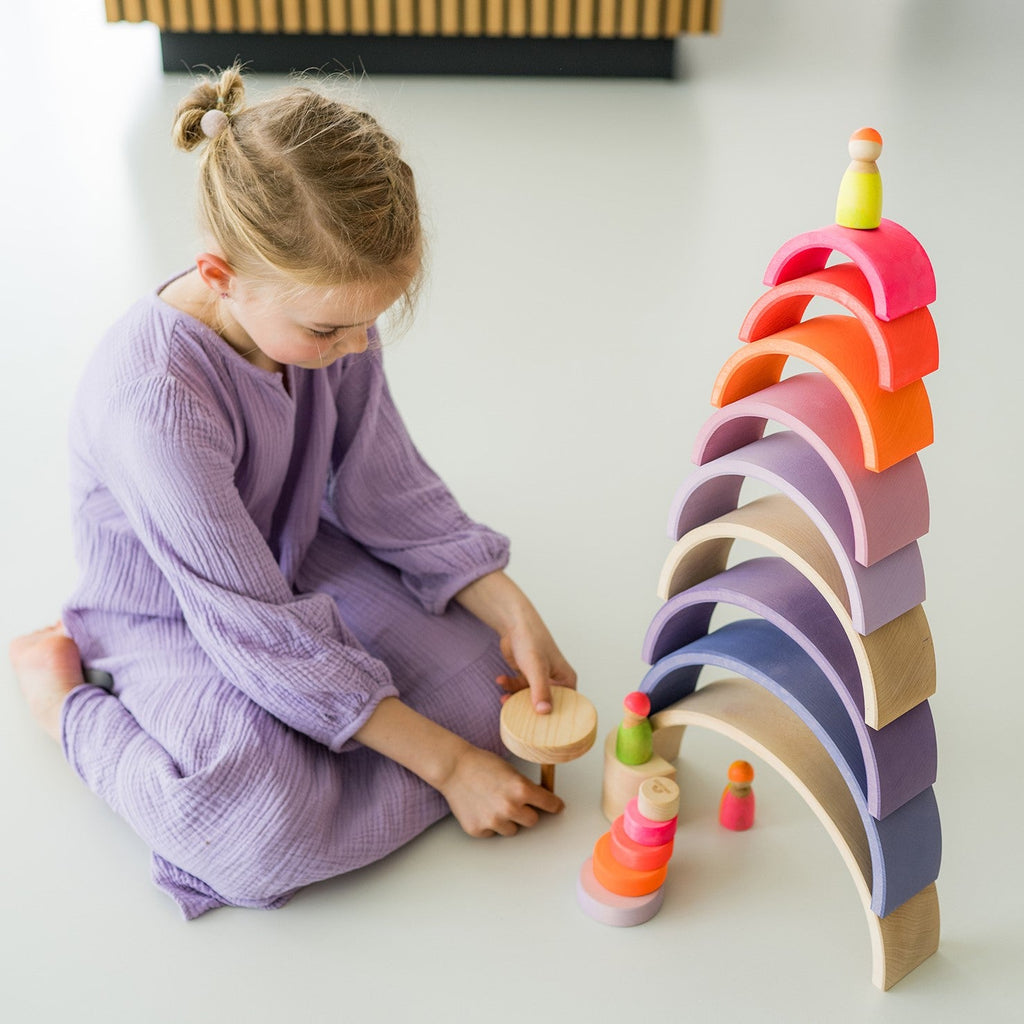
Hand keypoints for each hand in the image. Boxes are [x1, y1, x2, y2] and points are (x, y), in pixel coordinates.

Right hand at [437, 742, 563, 836]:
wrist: (453, 768)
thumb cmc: (481, 764)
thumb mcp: (511, 771)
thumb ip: (526, 787)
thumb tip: (540, 800)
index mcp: (521, 789)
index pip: (549, 804)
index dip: (554, 805)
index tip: (557, 807)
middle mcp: (510, 807)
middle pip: (532, 821)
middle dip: (527, 812)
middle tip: (515, 802)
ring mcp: (494, 821)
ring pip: (512, 830)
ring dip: (508, 820)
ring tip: (493, 803)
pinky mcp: (479, 830)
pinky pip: (493, 833)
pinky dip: (489, 824)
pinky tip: (481, 808)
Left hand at [454, 571, 577, 713]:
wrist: (514, 624)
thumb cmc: (531, 640)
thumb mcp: (536, 668)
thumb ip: (540, 690)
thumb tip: (544, 712)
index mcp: (566, 680)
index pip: (566, 706)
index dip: (555, 718)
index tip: (541, 730)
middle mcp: (556, 681)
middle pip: (546, 705)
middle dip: (530, 712)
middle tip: (517, 719)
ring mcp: (540, 680)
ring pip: (529, 699)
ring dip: (515, 699)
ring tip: (504, 699)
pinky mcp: (527, 677)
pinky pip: (518, 689)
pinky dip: (509, 687)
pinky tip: (500, 680)